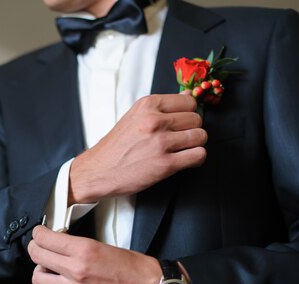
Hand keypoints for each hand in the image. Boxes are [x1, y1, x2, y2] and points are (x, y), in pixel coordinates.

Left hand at [27, 226, 161, 283]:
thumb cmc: (135, 268)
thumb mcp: (104, 246)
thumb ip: (79, 246)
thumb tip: (59, 244)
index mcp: (84, 250)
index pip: (45, 239)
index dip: (38, 235)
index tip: (39, 235)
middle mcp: (77, 270)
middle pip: (37, 256)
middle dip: (36, 250)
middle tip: (40, 250)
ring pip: (39, 279)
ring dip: (42, 273)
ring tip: (51, 272)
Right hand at [69, 94, 206, 203]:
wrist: (97, 171)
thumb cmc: (115, 147)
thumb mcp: (134, 117)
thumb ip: (160, 109)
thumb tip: (187, 97)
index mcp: (147, 105)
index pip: (188, 101)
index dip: (188, 112)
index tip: (183, 121)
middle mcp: (155, 121)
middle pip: (196, 119)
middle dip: (192, 129)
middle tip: (181, 138)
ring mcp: (161, 143)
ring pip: (201, 136)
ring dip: (195, 144)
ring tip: (183, 150)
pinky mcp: (165, 164)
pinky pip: (198, 155)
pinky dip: (196, 158)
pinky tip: (186, 160)